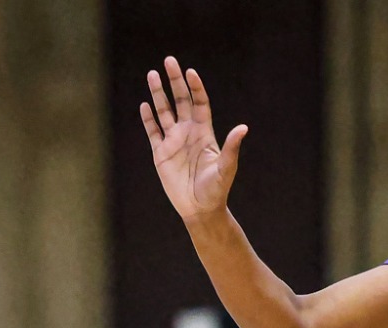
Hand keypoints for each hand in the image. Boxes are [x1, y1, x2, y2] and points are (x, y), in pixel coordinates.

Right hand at [140, 57, 247, 226]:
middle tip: (169, 60)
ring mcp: (173, 141)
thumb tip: (243, 128)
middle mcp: (188, 132)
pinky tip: (144, 105)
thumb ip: (231, 148)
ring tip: (152, 74)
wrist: (199, 208)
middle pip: (180, 100)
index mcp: (204, 132)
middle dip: (174, 81)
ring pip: (164, 112)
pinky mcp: (160, 153)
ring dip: (158, 94)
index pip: (199, 103)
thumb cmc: (216, 189)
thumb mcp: (226, 168)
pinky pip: (153, 132)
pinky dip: (148, 119)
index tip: (190, 72)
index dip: (195, 87)